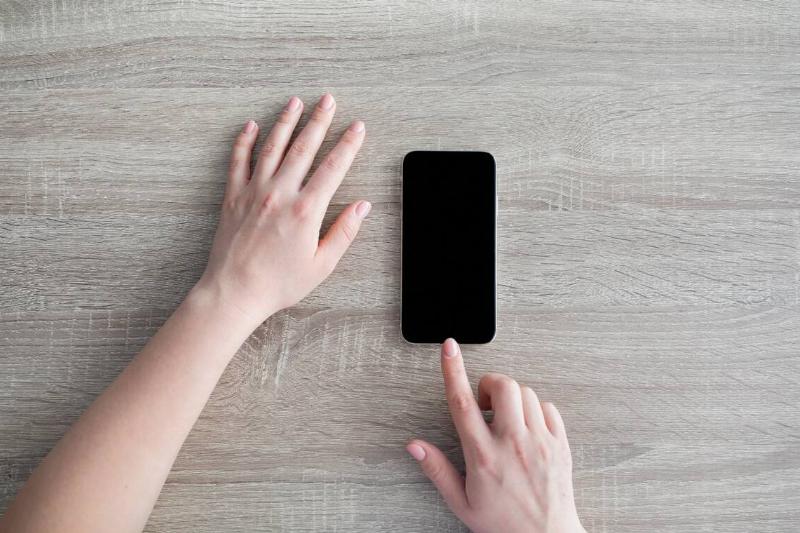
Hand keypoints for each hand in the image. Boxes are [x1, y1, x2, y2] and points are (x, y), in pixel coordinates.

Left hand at [193, 94, 368, 326]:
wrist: (234, 292)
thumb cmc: (278, 284)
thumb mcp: (321, 265)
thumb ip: (344, 232)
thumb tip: (362, 207)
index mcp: (306, 211)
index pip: (333, 168)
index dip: (348, 145)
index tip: (356, 128)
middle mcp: (280, 194)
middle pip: (304, 148)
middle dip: (319, 121)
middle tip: (328, 100)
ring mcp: (254, 192)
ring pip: (272, 147)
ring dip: (285, 122)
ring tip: (295, 102)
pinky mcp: (233, 197)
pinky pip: (238, 161)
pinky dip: (244, 141)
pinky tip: (251, 126)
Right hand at [407, 339, 584, 532]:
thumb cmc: (504, 524)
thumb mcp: (461, 502)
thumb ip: (437, 469)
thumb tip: (415, 445)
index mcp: (483, 456)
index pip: (462, 402)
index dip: (453, 370)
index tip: (449, 349)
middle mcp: (512, 444)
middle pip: (502, 386)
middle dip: (489, 385)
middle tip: (485, 404)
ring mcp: (540, 442)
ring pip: (525, 392)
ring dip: (511, 397)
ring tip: (505, 419)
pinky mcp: (560, 444)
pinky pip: (548, 407)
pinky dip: (535, 409)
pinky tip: (526, 427)